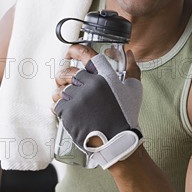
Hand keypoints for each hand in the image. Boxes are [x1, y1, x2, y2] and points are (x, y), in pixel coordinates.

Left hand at [52, 49, 142, 168]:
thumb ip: (132, 68)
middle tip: (64, 80)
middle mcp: (91, 84)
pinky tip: (66, 110)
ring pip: (61, 89)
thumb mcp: (134, 90)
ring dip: (61, 93)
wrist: (118, 141)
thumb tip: (129, 53)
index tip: (69, 52)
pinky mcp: (69, 113)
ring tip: (67, 99)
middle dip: (64, 75)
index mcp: (106, 76)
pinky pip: (57, 104)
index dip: (75, 50)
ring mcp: (79, 98)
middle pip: (69, 72)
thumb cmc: (127, 116)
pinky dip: (59, 107)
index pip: (86, 55)